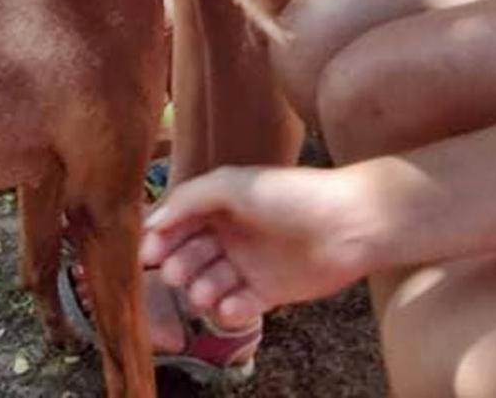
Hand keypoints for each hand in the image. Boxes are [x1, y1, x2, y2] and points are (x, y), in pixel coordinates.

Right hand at [140, 166, 373, 326]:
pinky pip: (238, 307)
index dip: (160, 238)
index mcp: (220, 204)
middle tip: (176, 274)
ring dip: (201, 290)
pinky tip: (230, 306)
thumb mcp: (233, 184)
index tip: (147, 255)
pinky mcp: (269, 292)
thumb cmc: (291, 195)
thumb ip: (189, 199)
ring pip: (210, 283)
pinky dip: (229, 310)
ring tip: (206, 292)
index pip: (178, 222)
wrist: (349, 223)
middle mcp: (231, 234)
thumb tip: (152, 221)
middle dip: (178, 266)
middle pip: (190, 255)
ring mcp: (249, 264)